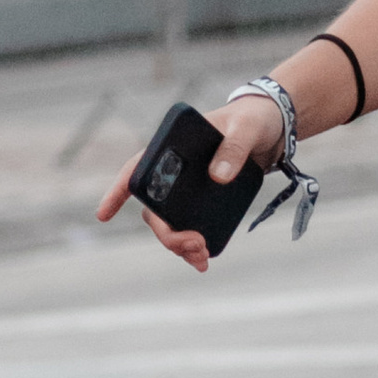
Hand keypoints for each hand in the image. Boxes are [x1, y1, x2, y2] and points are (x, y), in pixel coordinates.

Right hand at [96, 90, 285, 269]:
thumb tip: (218, 177)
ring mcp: (187, 188)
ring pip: (170, 222)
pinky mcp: (204, 201)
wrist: (273, 129)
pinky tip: (204, 259)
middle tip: (195, 244)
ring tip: (202, 258)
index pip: (137, 168)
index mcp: (172, 145)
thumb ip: (233, 148)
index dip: (118, 191)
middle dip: (168, 233)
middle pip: (154, 208)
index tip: (103, 215)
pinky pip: (190, 226)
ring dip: (178, 245)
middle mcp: (173, 170)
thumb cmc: (253, 119)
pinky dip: (193, 246)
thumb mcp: (246, 128)